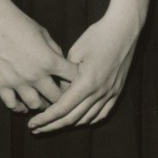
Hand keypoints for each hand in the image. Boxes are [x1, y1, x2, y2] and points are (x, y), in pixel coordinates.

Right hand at [0, 5, 78, 113]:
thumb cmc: (21, 23)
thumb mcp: (44, 33)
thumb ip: (55, 51)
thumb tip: (62, 64)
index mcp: (49, 60)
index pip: (71, 77)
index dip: (77, 78)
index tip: (77, 79)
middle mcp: (35, 75)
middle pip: (56, 97)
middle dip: (63, 97)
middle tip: (64, 96)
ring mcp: (17, 82)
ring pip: (35, 104)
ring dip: (42, 104)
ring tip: (46, 102)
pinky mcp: (1, 84)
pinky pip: (12, 104)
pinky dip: (19, 107)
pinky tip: (24, 106)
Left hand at [27, 14, 138, 133]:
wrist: (124, 28)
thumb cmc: (98, 35)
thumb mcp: (75, 52)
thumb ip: (65, 76)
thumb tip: (59, 92)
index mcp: (87, 82)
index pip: (62, 109)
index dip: (46, 119)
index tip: (32, 124)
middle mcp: (100, 92)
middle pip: (72, 118)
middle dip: (52, 126)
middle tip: (37, 129)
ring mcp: (110, 93)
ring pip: (86, 119)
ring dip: (68, 124)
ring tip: (54, 124)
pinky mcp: (117, 91)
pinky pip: (102, 114)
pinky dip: (88, 120)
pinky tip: (79, 120)